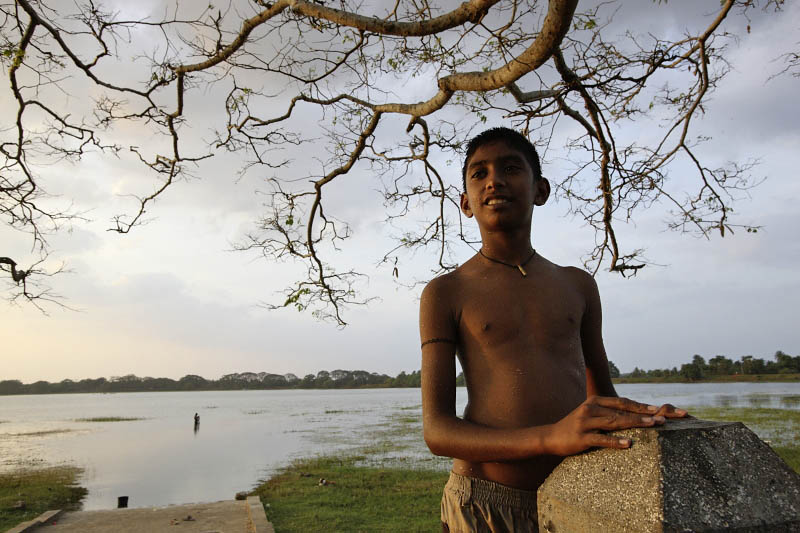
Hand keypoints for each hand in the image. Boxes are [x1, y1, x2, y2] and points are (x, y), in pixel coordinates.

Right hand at [545, 395, 687, 455]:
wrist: (550, 436)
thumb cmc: (575, 426)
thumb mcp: (590, 414)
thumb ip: (607, 412)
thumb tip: (631, 413)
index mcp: (594, 401)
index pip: (622, 402)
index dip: (640, 406)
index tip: (658, 410)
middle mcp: (590, 408)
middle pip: (621, 410)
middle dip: (642, 414)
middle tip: (660, 418)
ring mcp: (585, 422)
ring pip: (614, 422)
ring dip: (634, 423)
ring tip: (651, 425)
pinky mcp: (581, 437)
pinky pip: (601, 439)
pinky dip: (616, 441)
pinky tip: (628, 443)